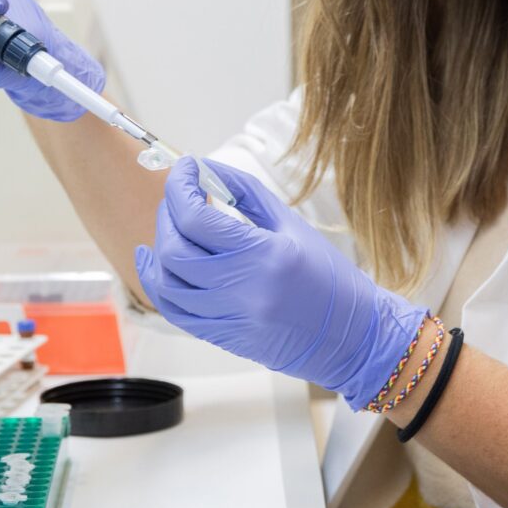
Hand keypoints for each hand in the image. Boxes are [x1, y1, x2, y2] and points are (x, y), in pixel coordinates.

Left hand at [133, 158, 430, 409]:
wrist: (353, 337)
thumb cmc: (330, 277)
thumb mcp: (292, 225)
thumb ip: (245, 193)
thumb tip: (204, 170)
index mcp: (266, 255)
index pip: (197, 219)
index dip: (180, 187)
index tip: (184, 168)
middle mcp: (244, 291)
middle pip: (176, 250)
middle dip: (167, 214)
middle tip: (178, 195)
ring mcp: (231, 319)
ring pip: (168, 284)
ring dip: (159, 247)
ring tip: (169, 225)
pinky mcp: (224, 339)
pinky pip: (175, 312)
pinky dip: (158, 284)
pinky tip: (155, 262)